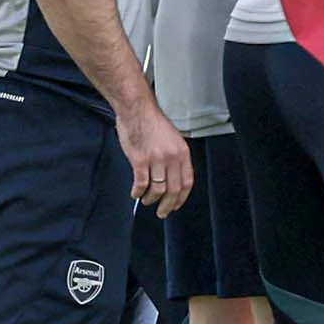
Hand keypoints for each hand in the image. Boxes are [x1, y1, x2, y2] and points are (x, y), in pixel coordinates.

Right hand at [118, 103, 194, 217]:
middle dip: (168, 205)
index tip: (176, 205)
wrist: (137, 110)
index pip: (187, 182)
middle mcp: (172, 157)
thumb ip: (174, 157)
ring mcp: (156, 159)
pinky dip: (138, 192)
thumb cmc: (152, 123)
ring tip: (146, 201)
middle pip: (174, 189)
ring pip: (158, 190)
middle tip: (162, 213)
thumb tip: (171, 177)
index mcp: (182, 152)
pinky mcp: (140, 160)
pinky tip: (135, 193)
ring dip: (151, 200)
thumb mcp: (172, 139)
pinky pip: (141, 184)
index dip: (182, 197)